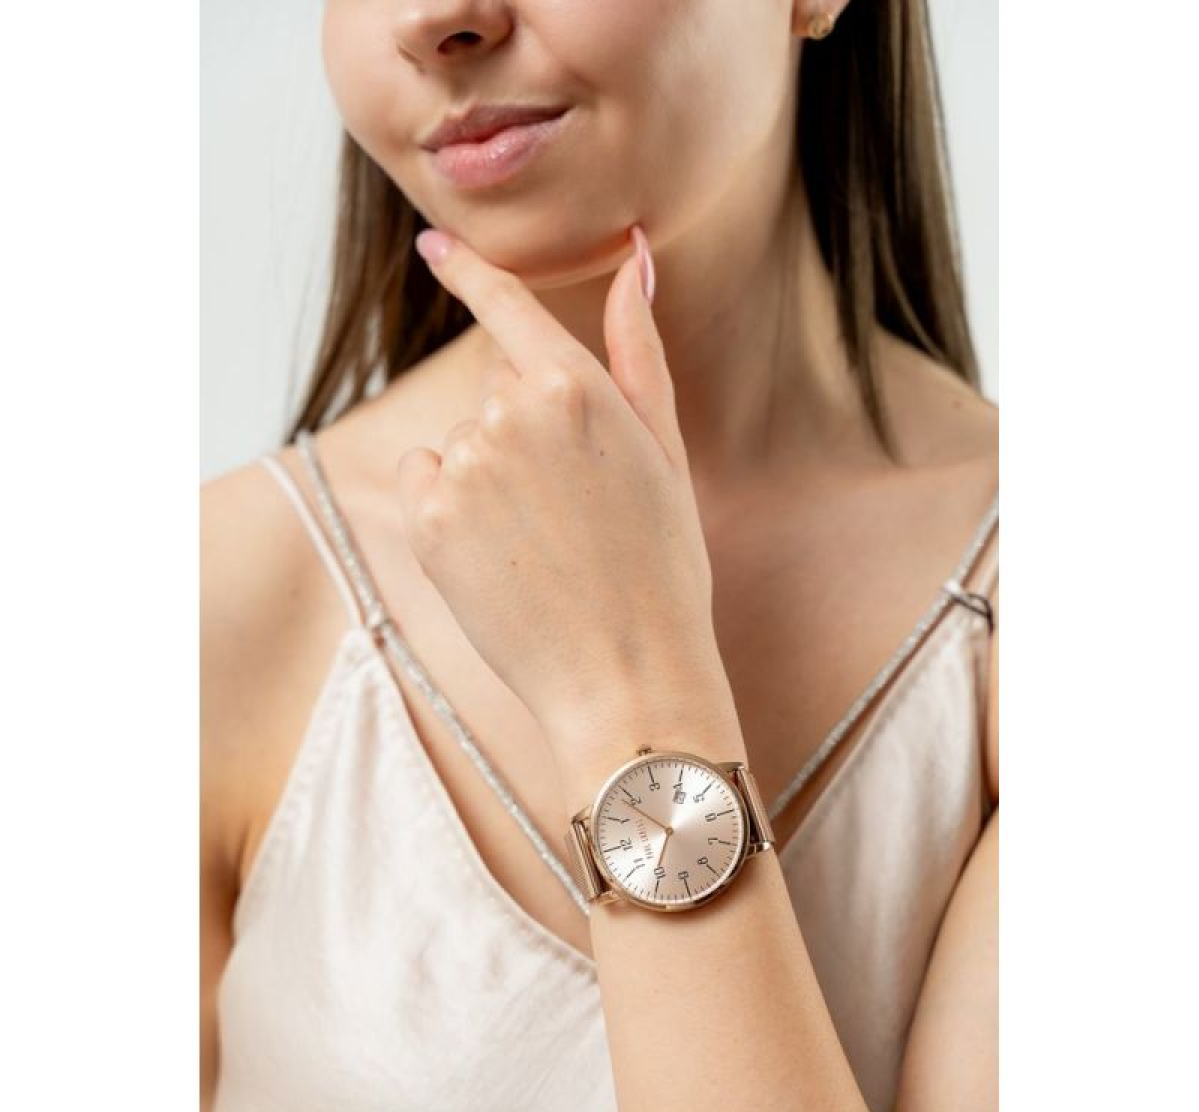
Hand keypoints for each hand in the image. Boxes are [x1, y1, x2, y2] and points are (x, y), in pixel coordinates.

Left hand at [398, 225, 731, 766]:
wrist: (624, 673)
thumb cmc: (661, 566)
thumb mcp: (665, 452)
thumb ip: (639, 350)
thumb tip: (635, 261)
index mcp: (575, 389)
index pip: (509, 308)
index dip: (469, 271)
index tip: (432, 243)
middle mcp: (510, 414)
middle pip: (495, 394)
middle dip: (523, 431)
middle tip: (574, 507)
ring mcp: (463, 467)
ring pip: (460, 443)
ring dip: (488, 476)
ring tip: (541, 542)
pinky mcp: (427, 520)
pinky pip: (424, 482)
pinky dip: (448, 509)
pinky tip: (497, 555)